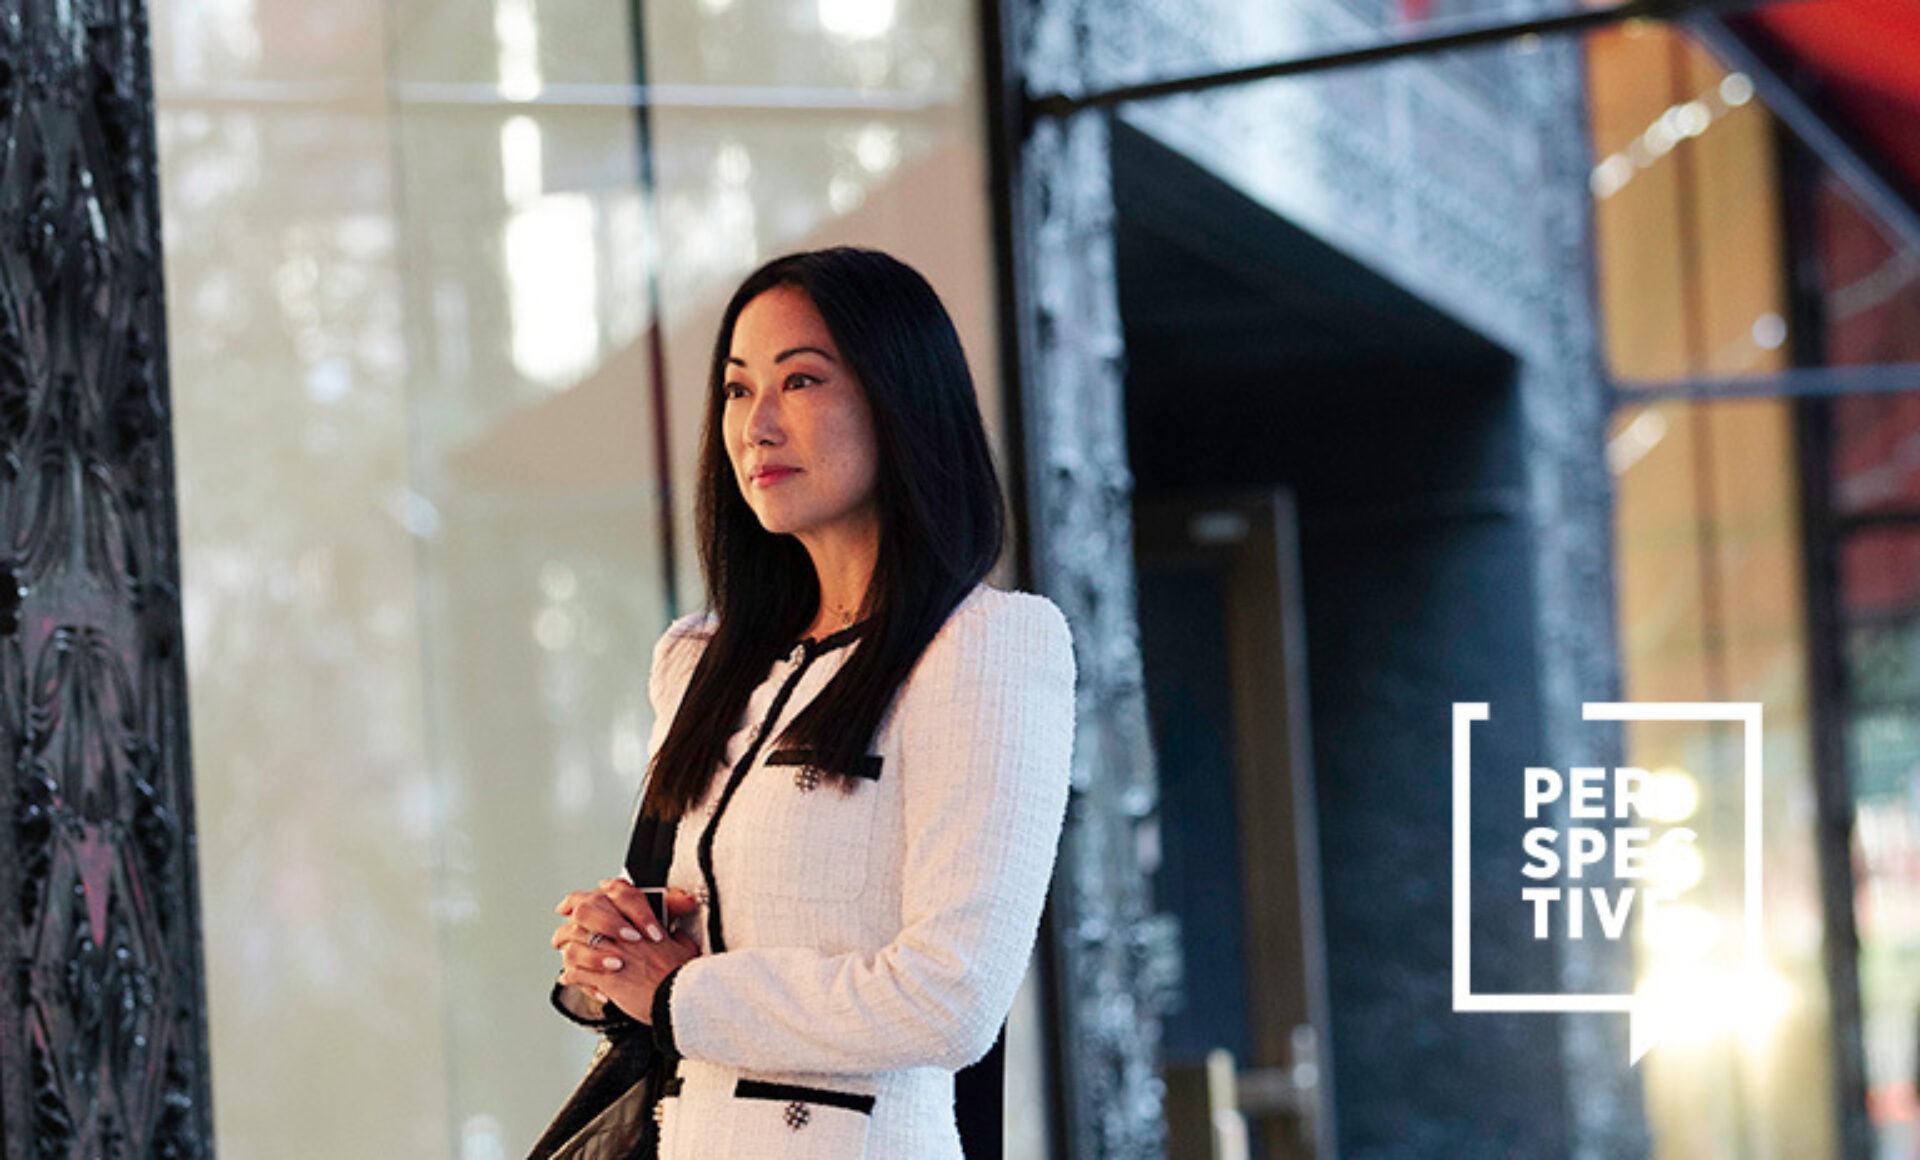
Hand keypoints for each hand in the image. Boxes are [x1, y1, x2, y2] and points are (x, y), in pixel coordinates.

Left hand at [552, 881, 702, 1015]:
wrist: (679, 995)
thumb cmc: (682, 973)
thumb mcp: (685, 947)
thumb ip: (676, 937)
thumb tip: (677, 935)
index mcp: (639, 922)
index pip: (614, 895)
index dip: (597, 893)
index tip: (579, 902)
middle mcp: (622, 934)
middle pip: (585, 915)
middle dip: (569, 921)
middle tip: (563, 927)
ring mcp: (611, 954)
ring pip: (574, 944)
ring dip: (565, 948)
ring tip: (562, 952)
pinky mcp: (605, 978)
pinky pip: (576, 973)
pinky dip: (570, 975)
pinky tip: (568, 978)